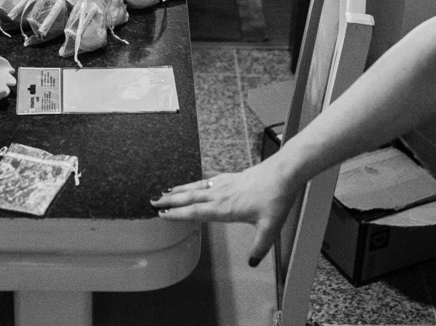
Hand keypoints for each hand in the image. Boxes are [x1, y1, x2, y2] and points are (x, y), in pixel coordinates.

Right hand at [151, 158, 301, 266]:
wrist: (283, 173)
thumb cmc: (276, 198)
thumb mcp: (270, 228)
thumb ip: (260, 247)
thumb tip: (252, 263)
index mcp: (225, 208)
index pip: (196, 212)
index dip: (178, 214)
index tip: (162, 215)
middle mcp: (221, 195)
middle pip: (190, 197)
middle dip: (170, 200)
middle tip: (152, 202)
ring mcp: (225, 184)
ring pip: (196, 187)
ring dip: (179, 189)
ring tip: (164, 191)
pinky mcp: (231, 177)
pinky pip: (207, 180)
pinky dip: (195, 181)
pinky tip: (192, 182)